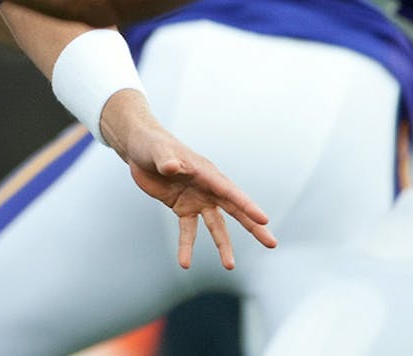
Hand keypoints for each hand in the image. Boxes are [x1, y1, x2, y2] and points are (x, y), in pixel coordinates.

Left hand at [101, 90, 277, 268]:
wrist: (140, 151)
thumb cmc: (153, 145)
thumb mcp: (158, 151)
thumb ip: (166, 160)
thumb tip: (171, 167)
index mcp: (206, 172)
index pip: (230, 191)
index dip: (247, 206)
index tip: (264, 220)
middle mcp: (207, 188)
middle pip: (235, 210)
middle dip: (253, 226)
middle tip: (272, 243)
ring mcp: (197, 200)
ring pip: (216, 226)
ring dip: (222, 245)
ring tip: (230, 266)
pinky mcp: (183, 208)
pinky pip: (188, 231)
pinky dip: (187, 246)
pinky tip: (185, 263)